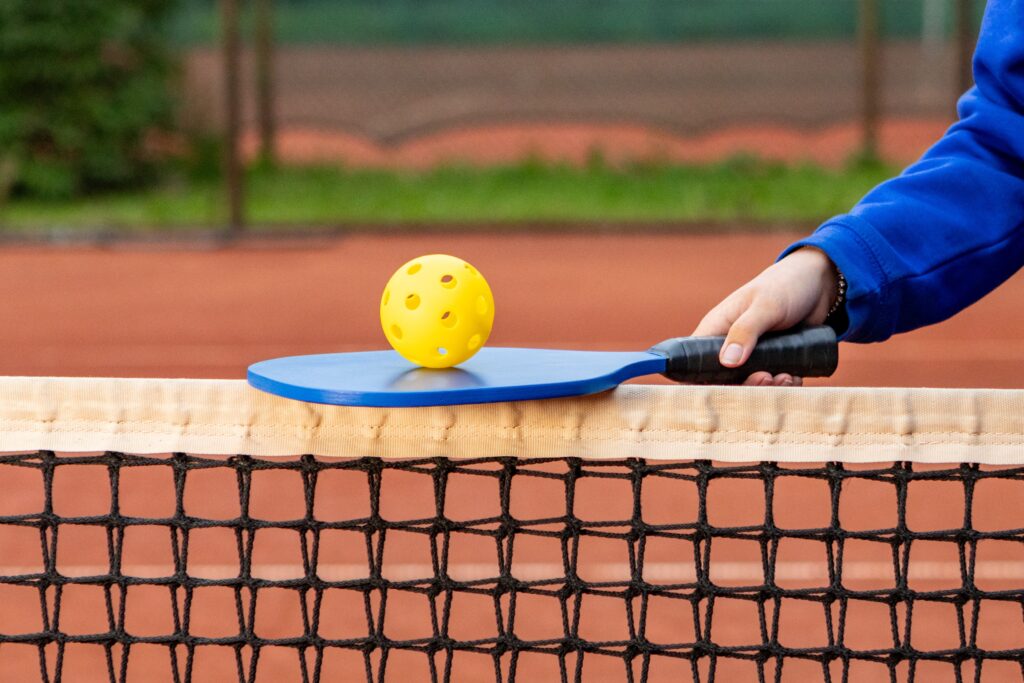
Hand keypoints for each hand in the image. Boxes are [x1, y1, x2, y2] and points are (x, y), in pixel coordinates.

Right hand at [693, 247, 838, 386]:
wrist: (820, 284)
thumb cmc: (785, 286)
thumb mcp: (766, 306)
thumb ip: (745, 331)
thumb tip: (727, 362)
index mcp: (716, 330)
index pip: (696, 361)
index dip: (701, 379)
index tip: (721, 391)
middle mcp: (729, 346)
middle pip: (724, 380)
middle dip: (745, 385)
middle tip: (766, 377)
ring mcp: (751, 356)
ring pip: (749, 384)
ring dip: (767, 388)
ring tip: (786, 376)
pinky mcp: (772, 362)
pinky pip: (772, 383)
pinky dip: (783, 385)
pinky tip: (794, 376)